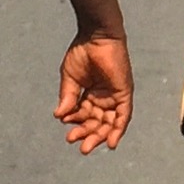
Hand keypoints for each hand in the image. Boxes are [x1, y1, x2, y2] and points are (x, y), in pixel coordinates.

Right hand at [56, 33, 131, 153]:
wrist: (96, 36)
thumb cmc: (83, 51)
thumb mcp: (70, 78)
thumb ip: (67, 97)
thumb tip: (59, 116)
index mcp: (90, 94)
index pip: (83, 116)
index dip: (74, 123)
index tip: (64, 125)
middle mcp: (104, 98)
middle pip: (97, 123)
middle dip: (86, 135)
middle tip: (75, 143)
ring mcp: (115, 96)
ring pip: (109, 123)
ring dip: (99, 136)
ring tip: (87, 147)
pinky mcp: (124, 93)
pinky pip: (124, 116)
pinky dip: (118, 130)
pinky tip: (110, 142)